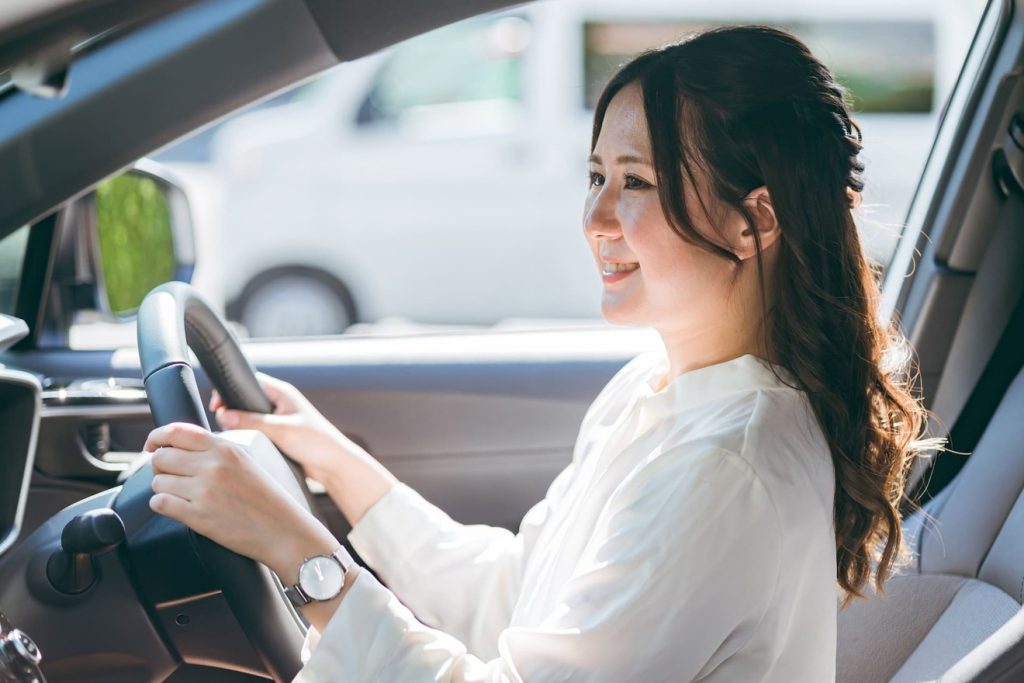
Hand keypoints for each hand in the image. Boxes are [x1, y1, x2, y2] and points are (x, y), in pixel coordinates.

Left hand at [145, 422, 337, 580]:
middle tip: (171, 475)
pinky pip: (160, 504)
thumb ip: (216, 451)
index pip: (176, 432)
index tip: (152, 444)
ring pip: (158, 481)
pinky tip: (177, 507)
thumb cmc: (268, 500)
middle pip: (161, 457)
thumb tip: (179, 447)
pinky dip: (163, 505)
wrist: (284, 531)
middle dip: (160, 466)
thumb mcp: (247, 462)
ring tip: (181, 495)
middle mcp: (213, 466)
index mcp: (226, 449)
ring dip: (163, 488)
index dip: (157, 436)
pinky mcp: (197, 516)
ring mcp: (204, 491)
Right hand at [210, 373, 358, 483]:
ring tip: (232, 435)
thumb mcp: (281, 430)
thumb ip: (252, 421)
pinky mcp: (277, 436)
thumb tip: (224, 415)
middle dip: (232, 409)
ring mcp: (278, 420)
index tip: (217, 404)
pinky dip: (248, 436)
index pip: (249, 381)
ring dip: (239, 425)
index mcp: (282, 393)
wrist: (333, 466)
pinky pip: (256, 432)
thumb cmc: (316, 443)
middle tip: (222, 422)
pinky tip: (243, 445)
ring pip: (249, 418)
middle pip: (245, 400)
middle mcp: (279, 404)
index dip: (230, 390)